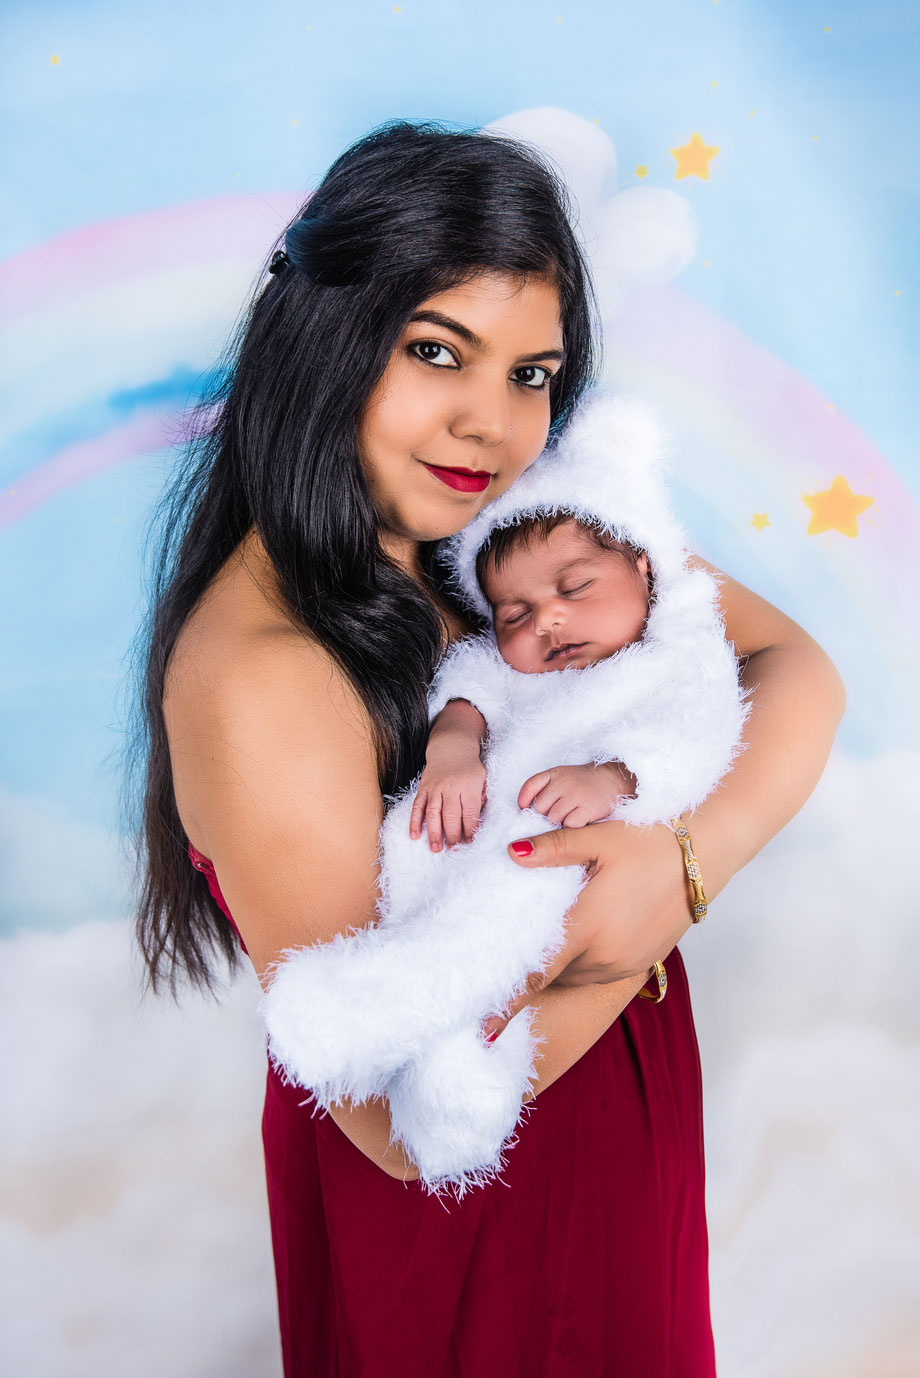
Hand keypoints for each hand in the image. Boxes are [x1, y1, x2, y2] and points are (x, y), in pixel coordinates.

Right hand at [409, 755, 487, 850]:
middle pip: (451, 816)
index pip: (470, 813)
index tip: (470, 843)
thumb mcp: (482, 778)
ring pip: (433, 813)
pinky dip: (414, 821)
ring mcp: (435, 788)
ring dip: (434, 833)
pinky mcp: (423, 788)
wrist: (451, 747)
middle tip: (454, 850)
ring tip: (436, 849)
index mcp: (468, 785)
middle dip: (453, 836)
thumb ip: (481, 799)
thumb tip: (475, 822)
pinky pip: (417, 806)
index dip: (470, 830)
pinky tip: (414, 835)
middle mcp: (451, 787)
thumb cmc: (469, 767)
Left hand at [480, 818, 694, 1038]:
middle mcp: (605, 956)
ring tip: (553, 933)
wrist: (705, 858)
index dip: (506, 1006)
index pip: (535, 976)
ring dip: (559, 963)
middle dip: (532, 968)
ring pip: (574, 975)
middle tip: (509, 950)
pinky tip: (585, 933)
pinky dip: (583, 961)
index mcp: (587, 929)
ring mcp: (624, 964)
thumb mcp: (599, 838)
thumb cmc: (651, 843)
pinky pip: (598, 972)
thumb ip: (554, 848)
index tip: (481, 1031)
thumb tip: (511, 853)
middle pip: (552, 974)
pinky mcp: (639, 964)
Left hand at [517, 761, 637, 826]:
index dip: (525, 800)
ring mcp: (576, 794)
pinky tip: (581, 820)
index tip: (525, 808)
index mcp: (555, 773)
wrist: (614, 781)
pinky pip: (570, 825)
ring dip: (561, 821)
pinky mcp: (589, 807)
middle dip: (547, 813)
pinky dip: (573, 827)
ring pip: (554, 818)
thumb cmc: (583, 784)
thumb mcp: (561, 778)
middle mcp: (564, 782)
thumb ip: (544, 789)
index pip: (530, 786)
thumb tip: (525, 810)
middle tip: (561, 811)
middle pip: (540, 808)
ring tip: (572, 814)